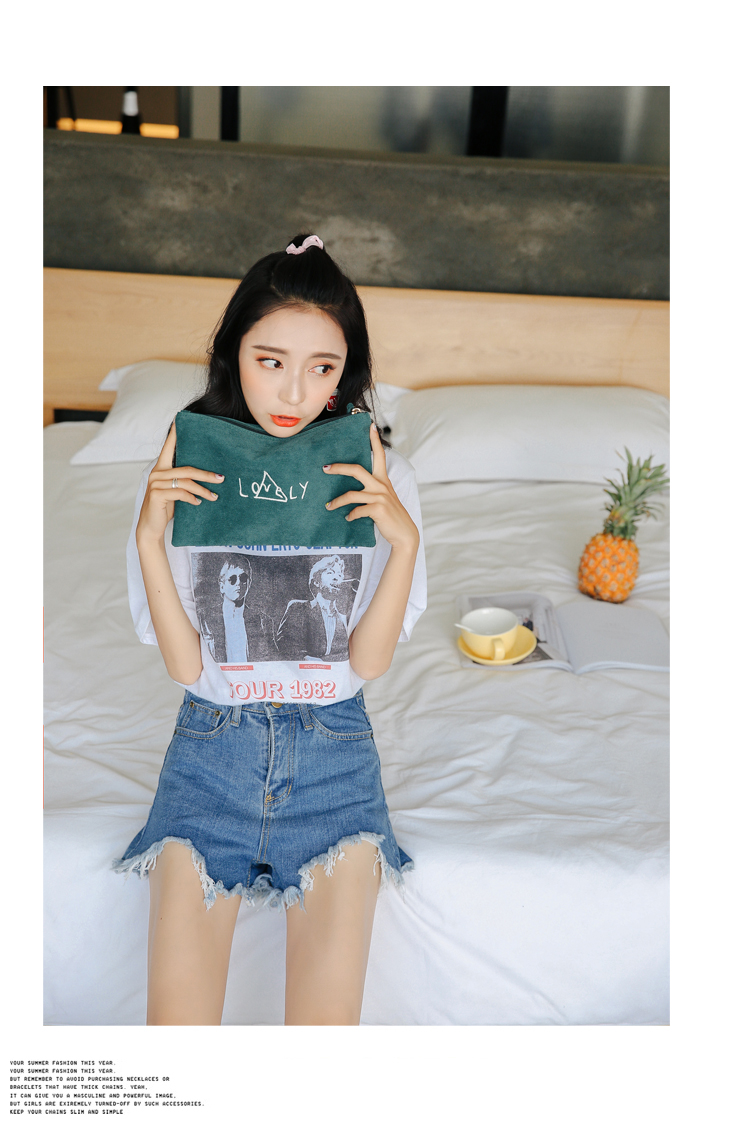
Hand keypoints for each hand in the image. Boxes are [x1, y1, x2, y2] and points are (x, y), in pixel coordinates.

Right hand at [136, 422, 223, 545]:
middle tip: (221, 478)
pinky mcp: (157, 495)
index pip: (168, 447)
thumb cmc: (165, 507)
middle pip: (187, 468)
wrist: (151, 527)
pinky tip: (198, 503)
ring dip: (203, 490)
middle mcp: (157, 473)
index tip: (180, 420)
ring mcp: (155, 483)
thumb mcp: (175, 491)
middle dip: (206, 474)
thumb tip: (208, 475)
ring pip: (186, 482)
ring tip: (214, 496)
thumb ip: (183, 480)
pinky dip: (192, 498)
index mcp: (161, 468)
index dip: (174, 434)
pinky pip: (180, 493)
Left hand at [323, 422, 418, 551]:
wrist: (404, 533)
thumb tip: (355, 487)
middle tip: (325, 468)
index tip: (369, 425)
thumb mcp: (384, 497)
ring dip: (337, 501)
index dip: (374, 440)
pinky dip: (350, 515)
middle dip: (339, 468)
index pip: (380, 455)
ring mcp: (379, 497)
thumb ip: (373, 489)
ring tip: (329, 506)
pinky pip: (356, 510)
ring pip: (351, 494)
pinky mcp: (377, 509)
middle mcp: (381, 485)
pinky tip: (347, 519)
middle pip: (356, 470)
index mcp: (383, 480)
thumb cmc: (391, 515)